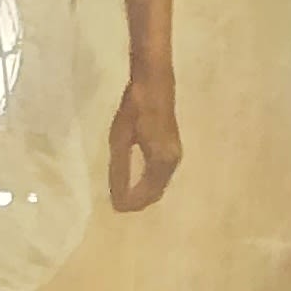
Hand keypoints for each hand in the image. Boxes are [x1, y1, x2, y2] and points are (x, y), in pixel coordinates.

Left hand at [109, 75, 180, 211]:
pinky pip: (162, 173)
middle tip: (118, 204)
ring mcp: (175, 153)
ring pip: (160, 184)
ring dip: (144, 192)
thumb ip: (119, 170)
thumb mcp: (120, 140)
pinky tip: (136, 178)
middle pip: (156, 192)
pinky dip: (149, 181)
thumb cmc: (135, 108)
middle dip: (138, 201)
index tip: (115, 208)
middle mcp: (172, 161)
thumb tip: (118, 199)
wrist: (154, 82)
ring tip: (124, 195)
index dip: (131, 204)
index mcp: (161, 162)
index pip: (147, 194)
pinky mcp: (173, 146)